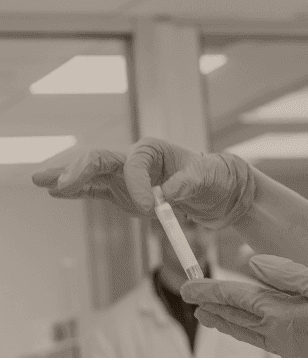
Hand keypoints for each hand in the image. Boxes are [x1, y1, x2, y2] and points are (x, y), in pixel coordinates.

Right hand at [31, 137, 256, 226]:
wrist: (215, 191)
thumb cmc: (212, 178)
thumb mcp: (207, 177)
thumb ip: (188, 182)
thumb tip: (167, 193)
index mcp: (152, 149)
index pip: (134, 163)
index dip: (137, 185)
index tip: (151, 208)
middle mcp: (133, 159)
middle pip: (99, 160)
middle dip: (79, 170)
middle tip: (62, 183)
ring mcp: (123, 176)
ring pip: (90, 174)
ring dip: (67, 178)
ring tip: (41, 181)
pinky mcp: (121, 193)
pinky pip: (95, 191)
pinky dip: (76, 192)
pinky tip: (55, 192)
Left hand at [181, 255, 307, 357]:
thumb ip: (285, 273)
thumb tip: (251, 263)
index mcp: (282, 314)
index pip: (237, 298)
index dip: (211, 289)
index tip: (189, 285)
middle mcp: (280, 333)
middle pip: (237, 318)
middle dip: (213, 308)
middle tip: (191, 299)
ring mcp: (290, 345)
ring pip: (248, 332)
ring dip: (227, 322)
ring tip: (210, 316)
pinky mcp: (302, 350)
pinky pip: (263, 339)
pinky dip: (247, 330)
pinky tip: (249, 327)